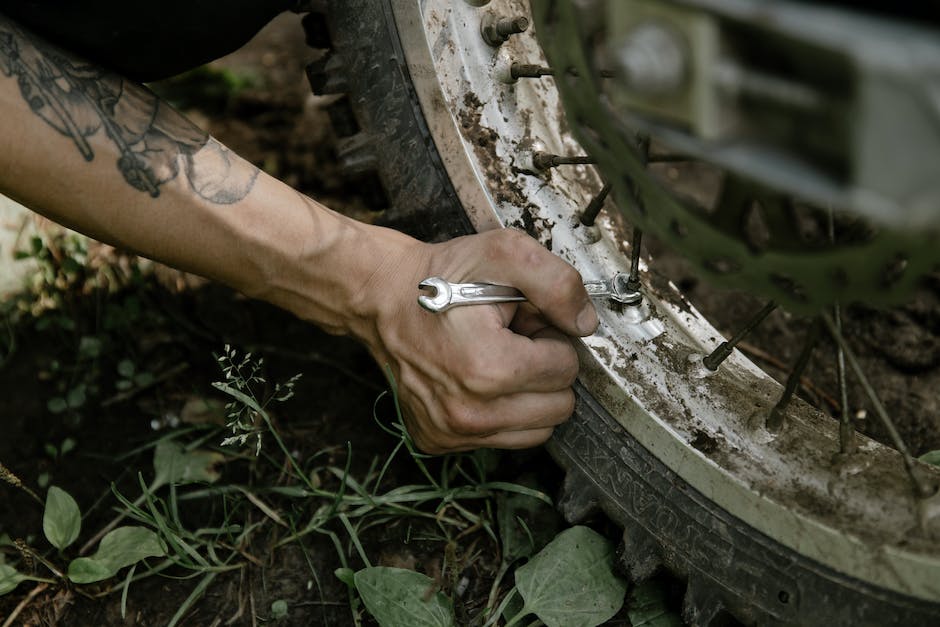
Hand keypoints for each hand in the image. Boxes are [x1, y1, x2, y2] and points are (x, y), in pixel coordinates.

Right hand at [352, 228, 597, 452]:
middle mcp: (470, 413)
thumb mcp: (506, 253)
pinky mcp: (438, 441)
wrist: (382, 298)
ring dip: (526, 396)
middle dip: (542, 370)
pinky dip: (500, 413)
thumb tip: (585, 324)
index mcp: (489, 370)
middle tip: (510, 341)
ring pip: (536, 431)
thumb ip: (558, 284)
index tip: (520, 324)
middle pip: (559, 407)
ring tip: (494, 360)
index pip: (566, 369)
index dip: (549, 339)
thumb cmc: (442, 277)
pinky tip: (476, 380)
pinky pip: (501, 440)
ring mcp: (452, 432)